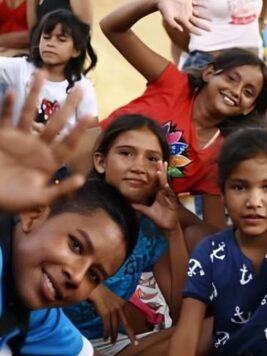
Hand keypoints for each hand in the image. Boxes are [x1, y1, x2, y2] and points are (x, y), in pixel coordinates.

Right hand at [0, 72, 86, 212]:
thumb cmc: (15, 200)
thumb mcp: (40, 199)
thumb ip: (60, 190)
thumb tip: (82, 180)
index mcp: (50, 160)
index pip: (68, 142)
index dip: (78, 130)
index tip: (90, 115)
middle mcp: (38, 146)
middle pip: (56, 122)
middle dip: (68, 106)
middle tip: (80, 88)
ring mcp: (19, 139)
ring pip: (29, 112)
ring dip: (35, 94)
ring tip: (41, 74)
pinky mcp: (2, 136)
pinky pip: (6, 118)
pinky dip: (8, 105)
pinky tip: (13, 91)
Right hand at [88, 284, 136, 344]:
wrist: (93, 288)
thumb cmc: (101, 294)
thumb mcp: (113, 301)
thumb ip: (117, 309)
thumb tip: (117, 320)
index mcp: (124, 304)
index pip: (130, 319)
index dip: (133, 329)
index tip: (136, 337)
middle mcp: (120, 307)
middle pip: (127, 323)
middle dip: (131, 334)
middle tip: (134, 343)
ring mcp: (113, 309)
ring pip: (115, 326)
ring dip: (113, 336)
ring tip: (112, 342)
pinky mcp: (105, 312)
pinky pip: (106, 325)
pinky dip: (106, 333)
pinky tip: (105, 338)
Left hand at [132, 162, 178, 231]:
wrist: (168, 226)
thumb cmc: (160, 218)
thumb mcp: (147, 212)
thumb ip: (139, 207)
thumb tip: (129, 204)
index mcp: (159, 194)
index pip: (156, 181)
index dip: (155, 173)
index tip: (153, 164)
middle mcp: (164, 193)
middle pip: (162, 179)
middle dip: (161, 170)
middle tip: (159, 160)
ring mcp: (168, 197)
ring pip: (166, 184)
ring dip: (164, 177)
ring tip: (160, 168)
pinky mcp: (172, 201)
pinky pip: (169, 193)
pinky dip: (167, 188)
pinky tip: (165, 183)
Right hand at [158, 0, 210, 34]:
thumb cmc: (163, 8)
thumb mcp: (167, 17)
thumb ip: (173, 24)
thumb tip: (180, 30)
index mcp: (182, 20)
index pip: (191, 27)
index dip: (196, 31)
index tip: (202, 34)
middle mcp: (186, 15)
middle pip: (197, 22)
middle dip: (204, 26)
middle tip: (211, 30)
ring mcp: (188, 8)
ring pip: (199, 13)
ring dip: (205, 17)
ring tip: (212, 20)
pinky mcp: (188, 1)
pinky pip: (196, 3)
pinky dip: (201, 4)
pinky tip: (207, 6)